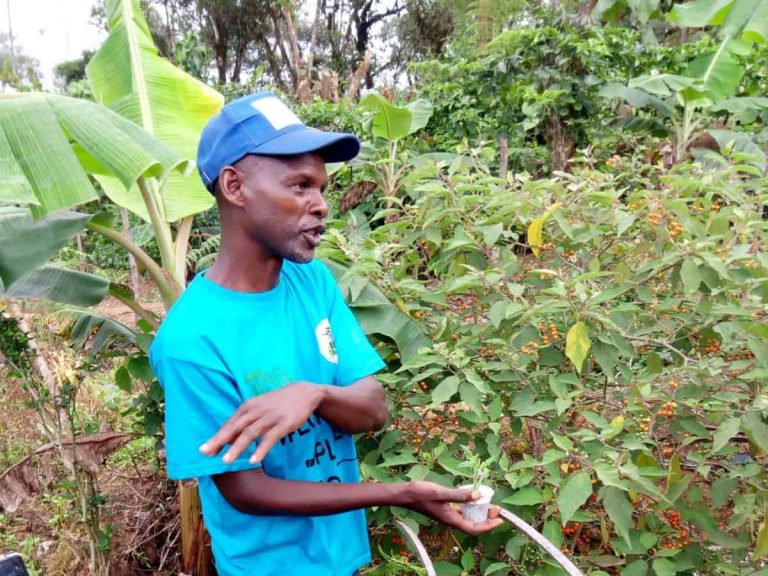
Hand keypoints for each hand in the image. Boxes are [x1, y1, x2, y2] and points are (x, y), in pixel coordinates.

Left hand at [199, 382, 323, 463]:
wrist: (303, 392)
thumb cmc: (277, 403)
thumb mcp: (258, 408)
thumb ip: (243, 422)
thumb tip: (226, 440)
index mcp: (248, 407)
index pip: (229, 424)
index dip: (216, 437)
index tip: (205, 451)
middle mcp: (256, 411)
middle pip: (235, 427)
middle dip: (220, 440)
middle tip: (207, 453)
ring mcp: (270, 417)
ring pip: (250, 433)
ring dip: (237, 447)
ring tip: (226, 461)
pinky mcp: (284, 423)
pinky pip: (270, 438)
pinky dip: (261, 449)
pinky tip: (253, 460)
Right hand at [405, 481, 502, 535]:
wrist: (406, 494)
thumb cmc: (421, 494)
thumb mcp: (441, 493)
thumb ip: (459, 495)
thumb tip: (478, 496)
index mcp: (451, 519)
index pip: (474, 528)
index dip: (488, 526)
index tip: (500, 519)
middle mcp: (451, 519)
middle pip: (473, 524)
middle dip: (486, 518)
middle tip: (496, 508)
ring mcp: (447, 514)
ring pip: (467, 518)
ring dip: (479, 512)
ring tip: (488, 502)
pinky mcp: (444, 509)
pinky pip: (461, 511)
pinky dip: (469, 507)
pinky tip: (472, 498)